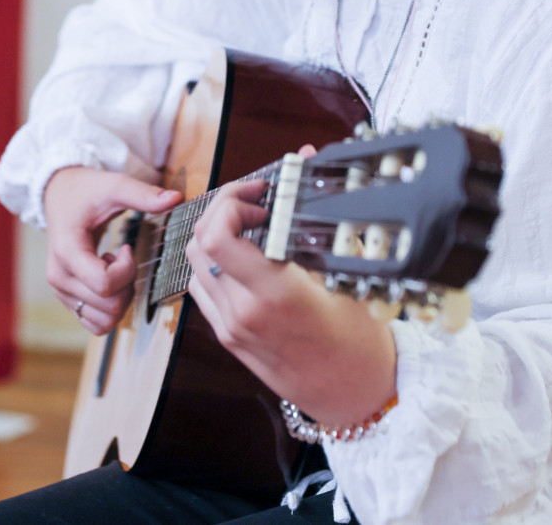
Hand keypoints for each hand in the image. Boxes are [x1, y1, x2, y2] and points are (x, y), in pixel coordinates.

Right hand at [43, 165, 181, 335]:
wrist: (60, 195)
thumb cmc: (87, 191)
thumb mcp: (115, 186)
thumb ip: (143, 195)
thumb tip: (177, 198)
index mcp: (67, 251)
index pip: (104, 284)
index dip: (127, 270)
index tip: (126, 248)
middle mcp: (59, 277)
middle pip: (109, 306)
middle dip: (128, 284)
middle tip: (124, 258)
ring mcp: (61, 291)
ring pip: (104, 321)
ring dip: (121, 299)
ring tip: (115, 269)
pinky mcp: (67, 299)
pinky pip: (96, 324)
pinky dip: (110, 309)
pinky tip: (108, 280)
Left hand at [185, 177, 397, 429]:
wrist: (353, 396)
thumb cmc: (358, 340)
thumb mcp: (344, 272)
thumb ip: (317, 211)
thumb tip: (305, 155)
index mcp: (273, 295)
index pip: (216, 238)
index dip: (227, 203)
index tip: (257, 194)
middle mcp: (243, 312)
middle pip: (198, 242)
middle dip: (221, 210)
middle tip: (254, 201)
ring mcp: (230, 327)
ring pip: (194, 262)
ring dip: (214, 233)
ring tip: (251, 223)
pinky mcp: (227, 337)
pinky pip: (202, 287)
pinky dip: (213, 261)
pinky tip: (245, 253)